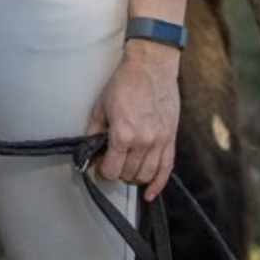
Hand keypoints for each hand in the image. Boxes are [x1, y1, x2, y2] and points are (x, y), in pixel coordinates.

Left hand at [86, 44, 180, 200]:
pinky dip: (158, 185)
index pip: (111, 169)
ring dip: (134, 178)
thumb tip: (89, 150)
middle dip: (117, 172)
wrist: (151, 67)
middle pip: (128, 175)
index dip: (102, 170)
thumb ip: (94, 132)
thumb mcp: (101, 106)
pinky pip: (166, 170)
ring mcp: (159, 142)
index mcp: (123, 134)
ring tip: (126, 170)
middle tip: (111, 163)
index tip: (99, 165)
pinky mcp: (170, 139)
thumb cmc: (125, 83)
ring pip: (146, 176)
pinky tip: (150, 192)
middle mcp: (143, 142)